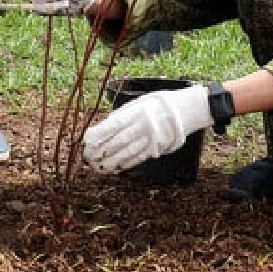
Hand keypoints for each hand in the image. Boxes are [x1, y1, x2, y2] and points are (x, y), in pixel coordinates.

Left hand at [82, 85, 212, 173]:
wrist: (186, 110)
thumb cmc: (157, 104)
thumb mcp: (138, 103)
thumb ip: (121, 116)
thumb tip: (101, 130)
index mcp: (138, 110)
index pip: (115, 123)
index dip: (99, 133)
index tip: (87, 140)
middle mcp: (144, 125)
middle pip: (118, 141)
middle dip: (100, 150)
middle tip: (88, 155)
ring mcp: (151, 139)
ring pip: (127, 153)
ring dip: (110, 161)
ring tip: (97, 166)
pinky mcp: (157, 149)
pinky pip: (138, 159)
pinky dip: (124, 165)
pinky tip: (114, 168)